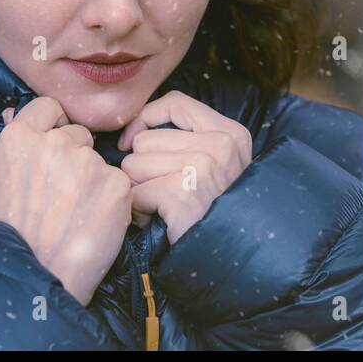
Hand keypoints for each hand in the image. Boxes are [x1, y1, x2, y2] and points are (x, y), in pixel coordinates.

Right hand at [0, 97, 131, 306]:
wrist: (36, 277)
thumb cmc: (13, 233)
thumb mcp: (0, 181)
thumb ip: (16, 144)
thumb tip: (14, 111)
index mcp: (20, 138)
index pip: (49, 107)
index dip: (53, 125)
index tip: (54, 146)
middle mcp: (55, 142)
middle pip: (77, 134)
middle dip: (75, 156)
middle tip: (63, 192)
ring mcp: (88, 162)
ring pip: (99, 159)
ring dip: (93, 178)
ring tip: (76, 212)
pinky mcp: (116, 183)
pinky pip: (118, 181)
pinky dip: (111, 199)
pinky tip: (94, 220)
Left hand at [116, 90, 252, 245]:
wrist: (229, 259)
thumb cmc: (213, 212)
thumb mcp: (216, 166)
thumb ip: (186, 140)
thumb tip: (135, 131)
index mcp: (230, 132)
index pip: (176, 102)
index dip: (146, 119)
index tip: (132, 141)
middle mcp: (220, 145)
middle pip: (146, 140)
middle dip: (141, 169)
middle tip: (162, 193)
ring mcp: (203, 168)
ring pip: (134, 165)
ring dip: (139, 190)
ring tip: (162, 208)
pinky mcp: (183, 193)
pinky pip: (136, 193)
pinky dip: (140, 211)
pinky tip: (159, 220)